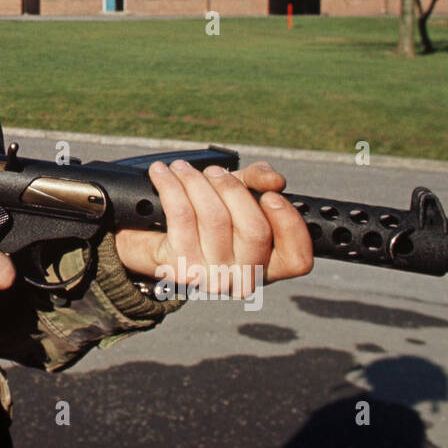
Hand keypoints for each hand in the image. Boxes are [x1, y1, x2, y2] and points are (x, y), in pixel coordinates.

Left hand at [113, 160, 313, 295]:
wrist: (150, 242)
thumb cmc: (202, 218)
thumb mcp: (234, 197)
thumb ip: (257, 182)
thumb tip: (274, 180)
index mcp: (268, 266)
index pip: (297, 259)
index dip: (289, 224)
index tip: (271, 195)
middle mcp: (244, 279)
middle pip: (254, 230)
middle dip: (234, 190)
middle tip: (214, 172)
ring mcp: (214, 279)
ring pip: (215, 219)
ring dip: (197, 183)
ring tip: (182, 168)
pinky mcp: (182, 269)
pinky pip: (181, 216)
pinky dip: (171, 187)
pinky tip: (162, 173)